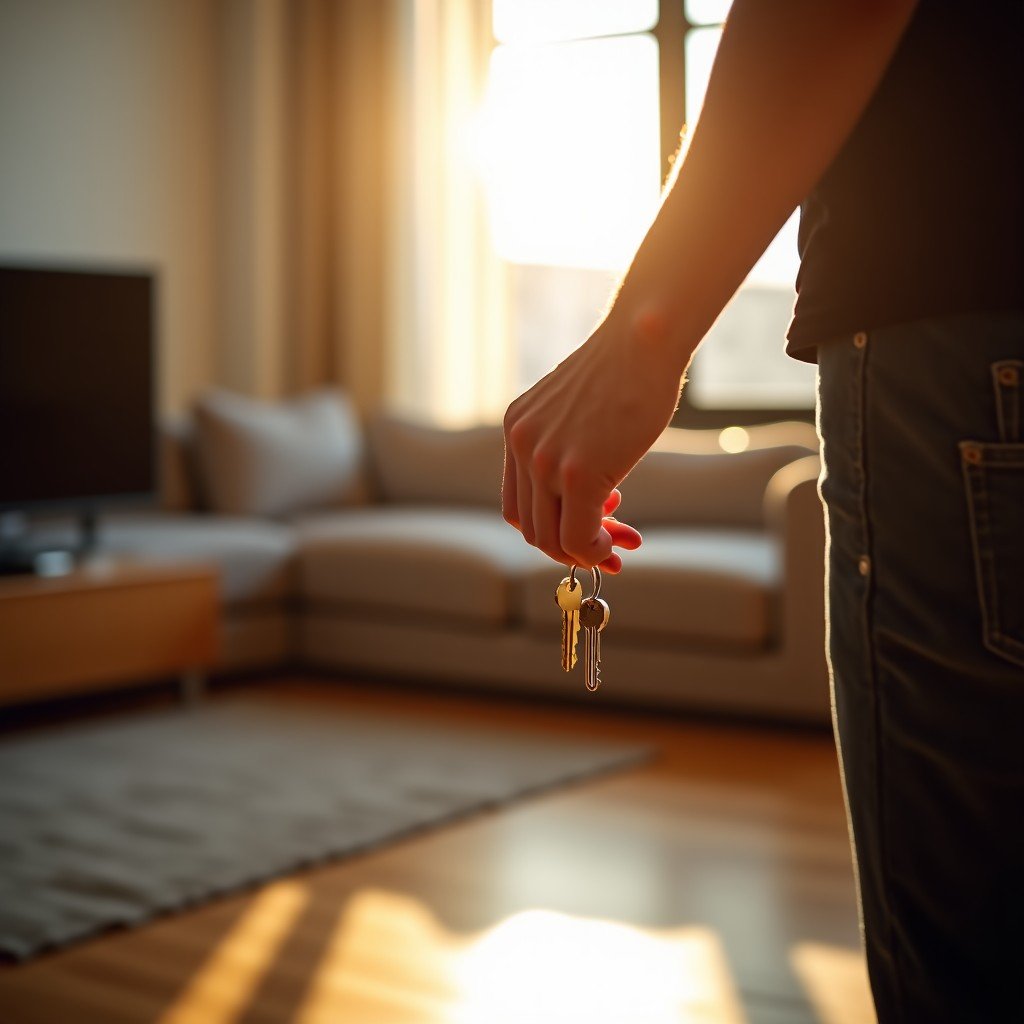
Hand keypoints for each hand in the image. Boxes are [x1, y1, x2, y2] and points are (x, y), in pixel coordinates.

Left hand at [502, 312, 684, 572]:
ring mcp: (544, 459)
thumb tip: (596, 502)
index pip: (518, 502)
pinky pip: (577, 536)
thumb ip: (571, 450)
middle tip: (608, 548)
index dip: (551, 527)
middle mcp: (521, 444)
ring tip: (617, 547)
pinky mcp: (576, 472)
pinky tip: (618, 545)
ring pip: (550, 538)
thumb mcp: (579, 412)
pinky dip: (595, 551)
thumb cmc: (626, 371)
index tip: (591, 527)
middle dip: (570, 547)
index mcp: (517, 428)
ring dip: (585, 552)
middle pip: (530, 526)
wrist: (644, 340)